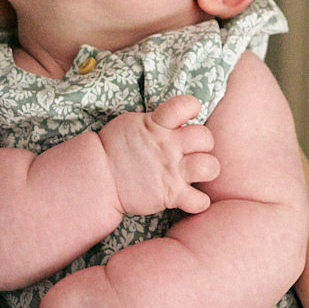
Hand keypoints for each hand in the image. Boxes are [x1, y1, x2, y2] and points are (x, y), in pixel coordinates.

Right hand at [97, 95, 218, 216]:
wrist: (98, 177)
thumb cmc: (114, 148)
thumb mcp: (133, 124)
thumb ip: (157, 121)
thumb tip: (177, 120)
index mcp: (157, 124)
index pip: (185, 105)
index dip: (191, 108)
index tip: (188, 117)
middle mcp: (168, 146)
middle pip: (205, 137)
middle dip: (204, 143)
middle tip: (192, 150)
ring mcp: (171, 171)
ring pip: (210, 166)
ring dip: (207, 169)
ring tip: (196, 171)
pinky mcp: (170, 195)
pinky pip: (200, 201)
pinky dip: (199, 202)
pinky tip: (191, 197)